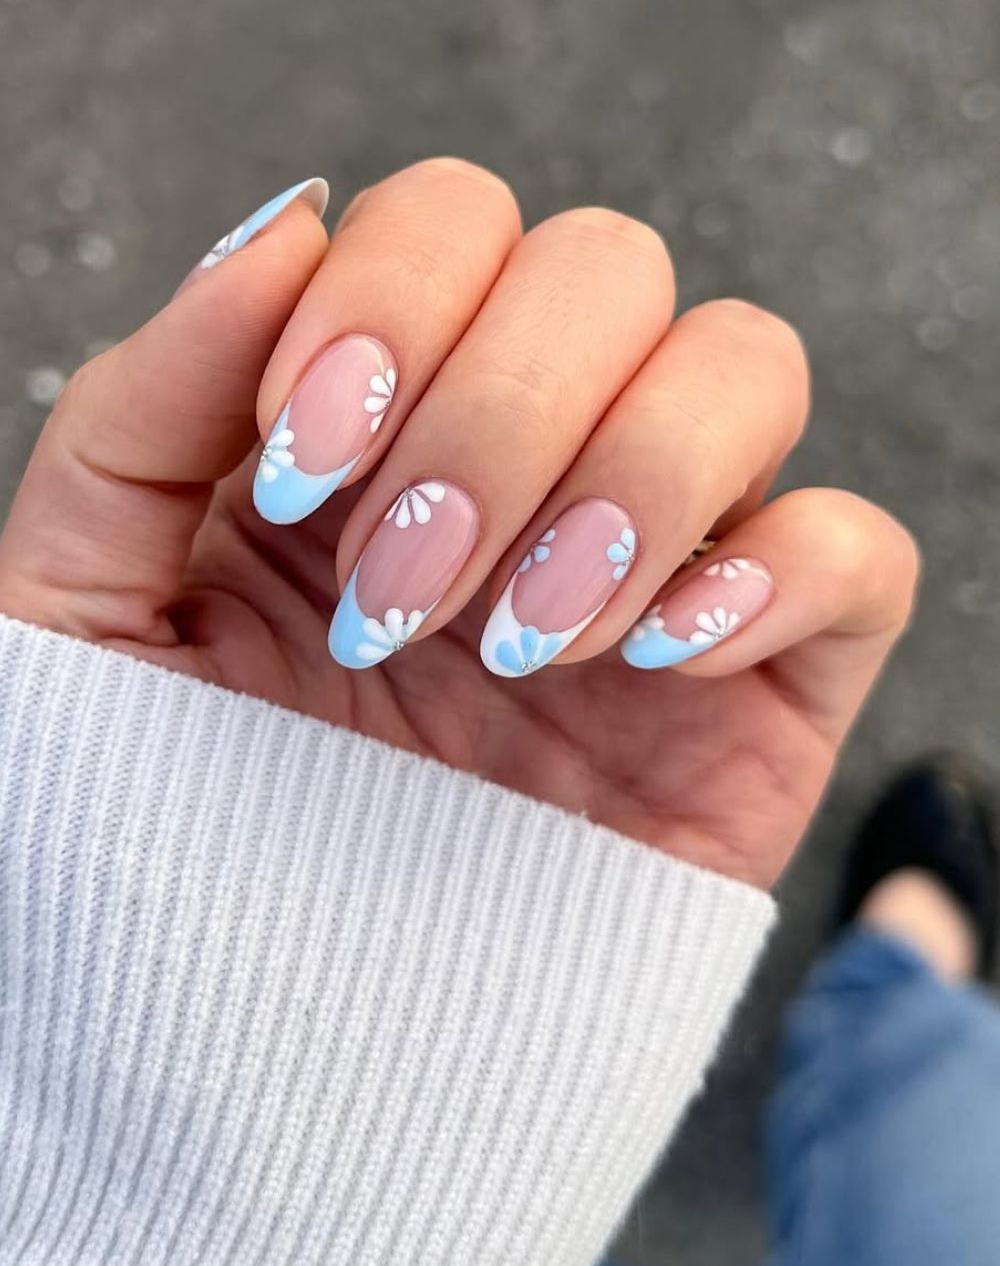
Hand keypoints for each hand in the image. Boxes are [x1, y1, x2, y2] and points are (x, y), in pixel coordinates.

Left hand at [0, 159, 917, 886]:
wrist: (272, 1045)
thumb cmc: (167, 822)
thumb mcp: (83, 607)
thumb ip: (140, 408)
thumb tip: (282, 225)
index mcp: (378, 413)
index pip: (451, 221)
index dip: (393, 297)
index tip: (307, 462)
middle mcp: (528, 456)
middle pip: (606, 265)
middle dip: (498, 414)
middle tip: (401, 596)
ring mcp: (653, 560)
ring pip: (745, 363)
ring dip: (628, 480)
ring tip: (515, 642)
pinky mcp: (759, 682)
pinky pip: (855, 551)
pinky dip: (775, 572)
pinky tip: (646, 661)